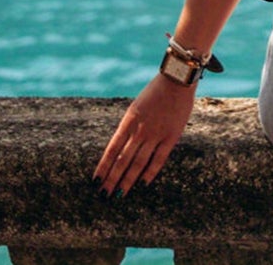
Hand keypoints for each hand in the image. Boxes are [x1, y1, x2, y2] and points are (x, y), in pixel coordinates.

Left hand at [93, 72, 196, 197]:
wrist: (177, 79)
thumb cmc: (156, 91)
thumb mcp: (136, 107)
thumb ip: (129, 126)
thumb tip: (120, 148)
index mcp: (129, 120)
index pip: (112, 149)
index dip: (103, 167)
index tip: (96, 181)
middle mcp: (140, 129)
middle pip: (122, 160)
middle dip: (112, 179)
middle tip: (103, 195)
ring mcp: (156, 134)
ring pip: (138, 163)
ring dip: (128, 181)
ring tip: (119, 195)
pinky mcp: (171, 136)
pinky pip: (159, 159)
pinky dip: (150, 173)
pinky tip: (143, 184)